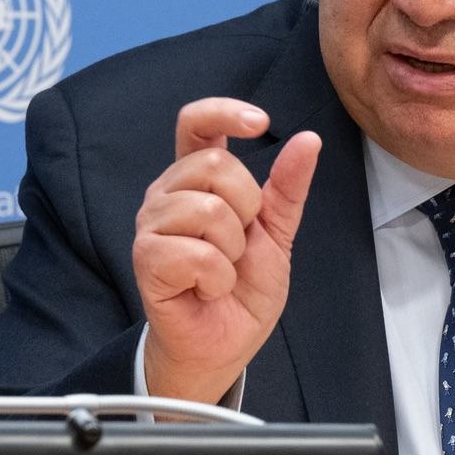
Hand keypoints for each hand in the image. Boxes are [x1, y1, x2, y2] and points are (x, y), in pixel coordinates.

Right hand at [134, 98, 320, 402]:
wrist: (225, 342)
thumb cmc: (243, 288)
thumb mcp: (277, 232)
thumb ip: (288, 186)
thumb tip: (308, 139)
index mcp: (196, 180)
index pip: (196, 123)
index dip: (225, 112)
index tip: (261, 123)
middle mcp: (167, 194)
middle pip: (215, 166)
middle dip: (247, 209)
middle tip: (240, 245)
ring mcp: (152, 225)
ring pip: (207, 210)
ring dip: (231, 249)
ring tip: (222, 270)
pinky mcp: (146, 259)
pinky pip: (194, 253)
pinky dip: (217, 277)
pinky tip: (209, 288)